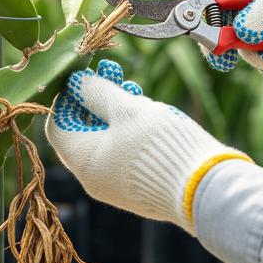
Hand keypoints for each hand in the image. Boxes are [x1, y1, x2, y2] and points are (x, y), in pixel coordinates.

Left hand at [45, 59, 250, 233]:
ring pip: (104, 141)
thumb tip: (76, 83)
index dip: (66, 98)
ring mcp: (115, 186)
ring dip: (114, 112)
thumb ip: (98, 92)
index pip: (57, 125)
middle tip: (111, 74)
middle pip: (81, 132)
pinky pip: (122, 154)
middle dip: (94, 100)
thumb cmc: (161, 146)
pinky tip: (146, 113)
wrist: (205, 189)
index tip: (84, 76)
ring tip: (133, 89)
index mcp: (83, 161)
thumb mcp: (127, 109)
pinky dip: (128, 131)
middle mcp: (93, 178)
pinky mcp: (136, 188)